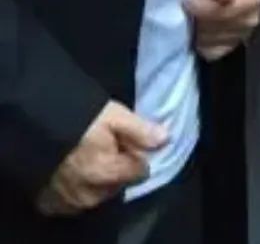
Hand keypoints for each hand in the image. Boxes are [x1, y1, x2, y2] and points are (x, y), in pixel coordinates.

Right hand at [35, 101, 165, 216]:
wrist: (33, 125)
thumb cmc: (79, 118)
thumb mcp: (115, 116)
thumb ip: (141, 131)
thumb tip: (165, 139)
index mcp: (107, 173)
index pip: (140, 172)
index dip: (136, 154)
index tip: (126, 141)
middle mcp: (89, 194)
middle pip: (119, 184)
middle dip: (118, 166)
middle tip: (106, 144)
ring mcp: (68, 202)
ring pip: (98, 193)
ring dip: (99, 178)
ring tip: (89, 154)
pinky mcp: (51, 203)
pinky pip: (74, 200)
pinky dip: (78, 187)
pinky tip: (74, 168)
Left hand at [183, 0, 259, 60]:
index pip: (222, 12)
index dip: (201, 6)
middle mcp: (251, 21)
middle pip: (214, 28)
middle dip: (198, 16)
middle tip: (194, 1)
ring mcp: (242, 36)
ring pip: (209, 40)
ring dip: (198, 27)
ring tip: (198, 12)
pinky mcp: (231, 47)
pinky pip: (210, 52)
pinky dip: (201, 42)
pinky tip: (200, 28)